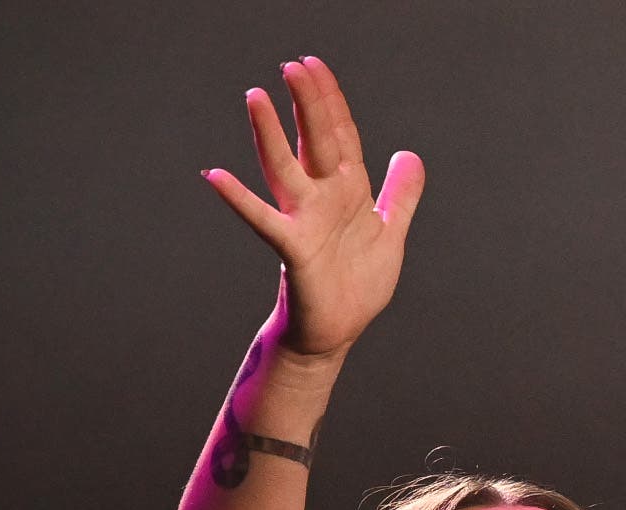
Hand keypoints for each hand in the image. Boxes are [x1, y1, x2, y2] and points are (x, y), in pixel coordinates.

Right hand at [203, 56, 422, 360]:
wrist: (336, 330)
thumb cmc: (355, 283)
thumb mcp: (388, 232)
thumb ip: (399, 195)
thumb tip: (409, 155)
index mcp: (346, 191)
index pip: (339, 135)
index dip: (330, 101)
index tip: (315, 64)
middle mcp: (321, 198)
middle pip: (316, 141)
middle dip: (308, 104)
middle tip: (293, 65)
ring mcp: (304, 220)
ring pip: (284, 169)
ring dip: (270, 134)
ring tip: (255, 96)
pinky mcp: (294, 250)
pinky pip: (264, 220)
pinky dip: (240, 199)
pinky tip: (215, 176)